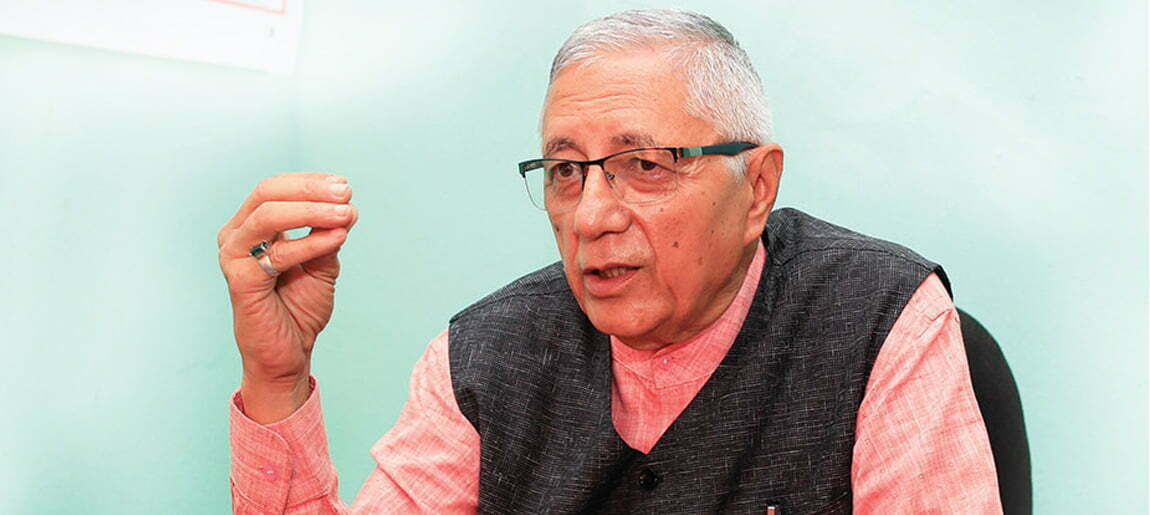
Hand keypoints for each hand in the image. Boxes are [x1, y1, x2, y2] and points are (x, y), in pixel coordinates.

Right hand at [217, 172, 358, 421]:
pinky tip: (337, 239)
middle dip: (310, 189)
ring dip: (312, 210)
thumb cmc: (299, 308)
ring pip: (269, 215)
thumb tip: (347, 206)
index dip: (311, 182)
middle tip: (345, 193)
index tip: (344, 185)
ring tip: (346, 214)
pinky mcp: (240, 279)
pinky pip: (278, 252)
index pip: (277, 188)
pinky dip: (311, 242)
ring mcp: (233, 255)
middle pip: (268, 193)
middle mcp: (237, 235)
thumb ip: (329, 234)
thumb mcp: (322, 263)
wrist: (288, 353)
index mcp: (252, 226)